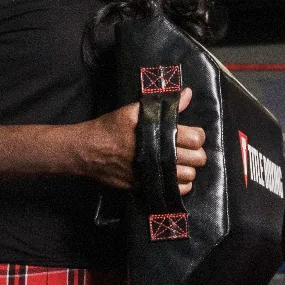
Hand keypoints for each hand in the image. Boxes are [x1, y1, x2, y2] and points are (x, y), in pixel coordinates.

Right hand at [76, 86, 204, 192]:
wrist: (87, 151)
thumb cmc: (110, 128)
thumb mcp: (133, 111)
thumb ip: (163, 105)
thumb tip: (187, 94)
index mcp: (159, 134)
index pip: (195, 138)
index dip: (198, 136)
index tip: (192, 135)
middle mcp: (160, 155)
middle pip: (197, 159)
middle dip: (196, 153)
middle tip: (187, 149)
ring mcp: (154, 174)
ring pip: (189, 176)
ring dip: (188, 169)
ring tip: (180, 162)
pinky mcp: (147, 187)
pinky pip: (176, 190)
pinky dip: (180, 184)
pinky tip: (173, 175)